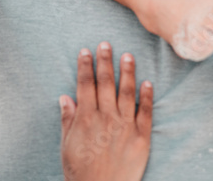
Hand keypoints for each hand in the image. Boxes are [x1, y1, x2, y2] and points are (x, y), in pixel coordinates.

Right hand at [60, 43, 152, 180]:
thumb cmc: (81, 172)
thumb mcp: (67, 147)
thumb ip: (68, 120)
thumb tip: (65, 97)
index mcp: (86, 119)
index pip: (85, 85)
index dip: (85, 66)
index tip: (86, 51)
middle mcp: (106, 118)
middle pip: (105, 83)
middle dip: (105, 61)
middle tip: (106, 44)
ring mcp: (126, 127)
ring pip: (127, 92)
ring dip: (127, 72)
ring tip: (128, 55)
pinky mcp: (142, 137)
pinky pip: (146, 112)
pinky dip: (147, 96)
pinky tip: (147, 82)